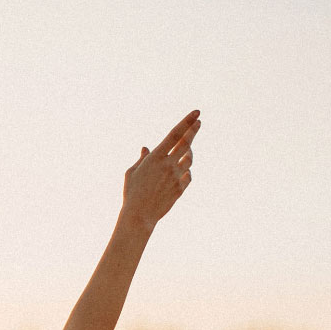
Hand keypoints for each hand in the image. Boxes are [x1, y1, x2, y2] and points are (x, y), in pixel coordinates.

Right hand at [120, 110, 199, 231]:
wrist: (139, 216)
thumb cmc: (132, 193)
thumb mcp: (132, 173)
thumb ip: (142, 159)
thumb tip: (146, 148)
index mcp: (155, 157)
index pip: (175, 134)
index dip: (187, 122)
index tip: (196, 113)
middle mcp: (168, 164)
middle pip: (186, 143)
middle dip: (193, 131)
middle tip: (198, 123)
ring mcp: (176, 176)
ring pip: (189, 159)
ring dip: (188, 152)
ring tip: (187, 149)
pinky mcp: (180, 188)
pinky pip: (188, 175)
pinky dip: (185, 171)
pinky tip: (182, 170)